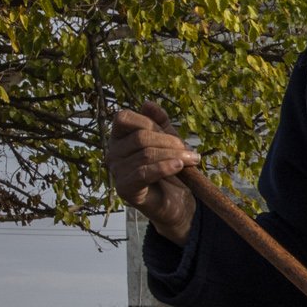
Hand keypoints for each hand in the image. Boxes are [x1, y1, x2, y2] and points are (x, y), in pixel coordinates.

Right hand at [107, 104, 199, 242]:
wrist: (176, 202)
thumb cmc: (170, 170)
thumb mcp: (168, 142)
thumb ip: (159, 123)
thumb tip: (148, 103)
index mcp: (119, 137)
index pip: (125, 118)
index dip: (150, 123)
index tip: (174, 135)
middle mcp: (113, 152)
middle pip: (140, 137)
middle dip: (170, 142)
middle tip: (192, 152)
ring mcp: (116, 171)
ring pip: (145, 155)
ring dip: (174, 155)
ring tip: (193, 160)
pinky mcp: (125, 189)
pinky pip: (143, 173)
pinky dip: (164, 167)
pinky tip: (179, 166)